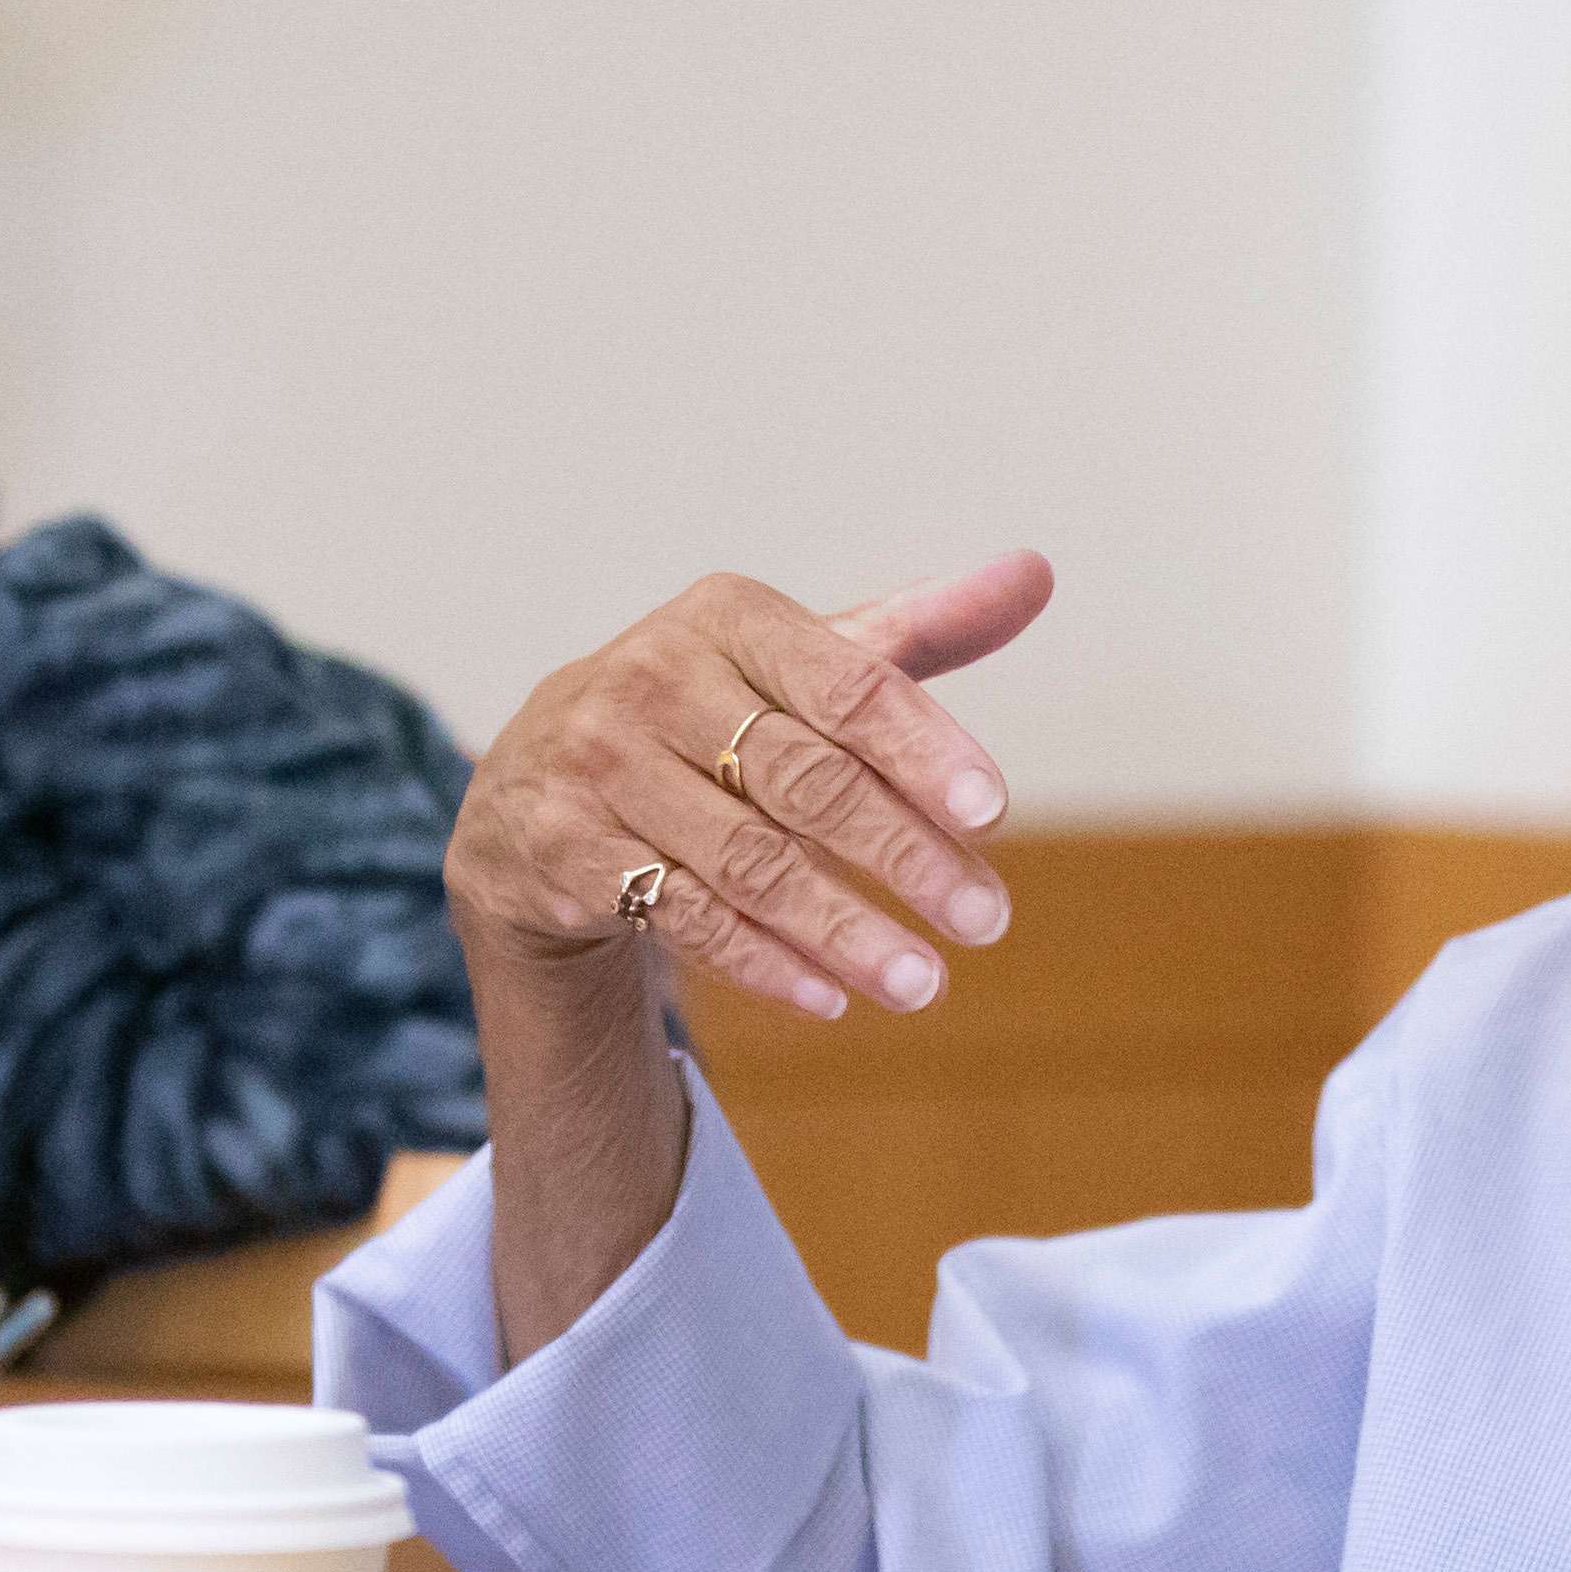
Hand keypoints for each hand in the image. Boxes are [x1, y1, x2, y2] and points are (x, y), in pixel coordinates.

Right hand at [446, 555, 1045, 1021]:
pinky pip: (682, 914)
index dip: (923, 750)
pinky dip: (764, 961)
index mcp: (727, 616)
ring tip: (925, 983)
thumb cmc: (703, 713)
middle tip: (986, 921)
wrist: (535, 780)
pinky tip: (832, 997)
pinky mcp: (563, 846)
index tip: (992, 815)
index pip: (847, 685)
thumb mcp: (795, 663)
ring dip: (845, 930)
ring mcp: (598, 763)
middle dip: (905, 857)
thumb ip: (912, 632)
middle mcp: (652, 677)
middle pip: (805, 780)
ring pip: (747, 861)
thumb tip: (1034, 574)